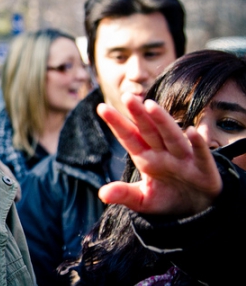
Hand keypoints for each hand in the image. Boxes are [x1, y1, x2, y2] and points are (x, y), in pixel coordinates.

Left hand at [96, 93, 221, 214]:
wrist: (198, 208)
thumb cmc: (168, 198)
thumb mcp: (143, 200)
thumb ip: (124, 194)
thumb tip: (101, 194)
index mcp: (145, 157)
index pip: (129, 137)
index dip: (116, 123)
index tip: (101, 107)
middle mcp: (163, 153)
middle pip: (148, 130)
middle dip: (138, 114)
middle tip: (127, 97)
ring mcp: (183, 158)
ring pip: (171, 136)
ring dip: (162, 121)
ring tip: (151, 105)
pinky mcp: (203, 168)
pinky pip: (201, 154)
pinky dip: (198, 144)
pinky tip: (192, 132)